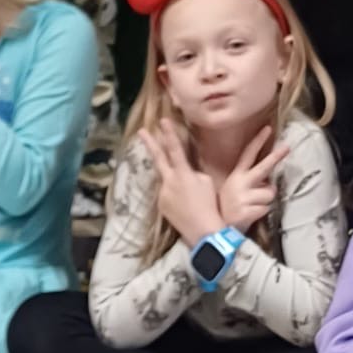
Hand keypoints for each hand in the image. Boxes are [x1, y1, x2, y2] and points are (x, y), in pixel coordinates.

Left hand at [147, 119, 225, 245]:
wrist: (203, 231)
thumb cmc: (210, 204)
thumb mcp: (206, 182)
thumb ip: (193, 172)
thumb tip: (185, 172)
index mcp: (183, 173)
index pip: (175, 148)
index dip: (169, 133)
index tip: (163, 120)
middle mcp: (169, 182)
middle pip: (158, 158)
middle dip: (150, 143)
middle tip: (142, 130)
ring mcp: (163, 194)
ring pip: (166, 180)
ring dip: (173, 182)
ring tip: (188, 195)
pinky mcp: (161, 206)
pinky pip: (166, 194)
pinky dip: (174, 195)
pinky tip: (184, 205)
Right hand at [216, 125, 288, 231]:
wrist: (216, 229)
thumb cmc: (229, 207)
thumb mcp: (233, 189)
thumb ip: (249, 181)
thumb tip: (268, 178)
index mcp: (236, 176)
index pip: (248, 154)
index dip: (258, 141)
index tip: (268, 128)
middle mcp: (240, 183)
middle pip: (263, 167)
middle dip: (276, 156)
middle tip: (287, 147)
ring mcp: (243, 197)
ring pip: (270, 193)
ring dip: (265, 200)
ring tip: (253, 206)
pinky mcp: (247, 211)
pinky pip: (266, 208)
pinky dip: (262, 212)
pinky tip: (251, 215)